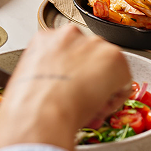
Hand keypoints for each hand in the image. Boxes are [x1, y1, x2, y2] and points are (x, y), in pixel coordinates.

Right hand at [0, 26, 130, 150]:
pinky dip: (116, 98)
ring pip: (108, 67)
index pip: (66, 52)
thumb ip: (45, 75)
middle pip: (89, 56)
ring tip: (88, 106)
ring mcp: (95, 44)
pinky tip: (100, 108)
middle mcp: (71, 35)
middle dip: (88, 78)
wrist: (39, 116)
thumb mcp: (26, 83)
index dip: (69, 74)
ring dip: (102, 86)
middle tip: (81, 99)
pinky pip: (124, 82)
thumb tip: (55, 87)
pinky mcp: (115, 58)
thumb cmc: (26, 107)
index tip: (68, 88)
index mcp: (45, 39)